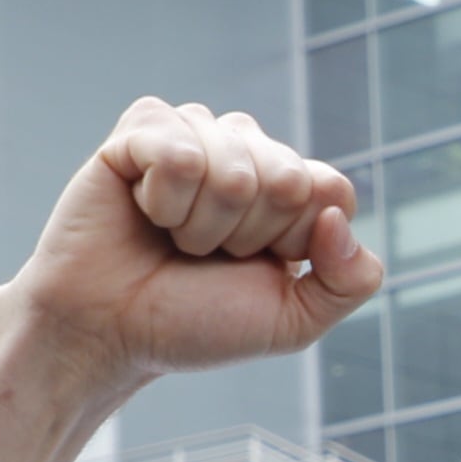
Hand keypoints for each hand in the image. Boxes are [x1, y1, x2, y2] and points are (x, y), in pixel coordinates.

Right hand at [0, 100, 383, 461]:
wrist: (109, 333)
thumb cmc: (194, 323)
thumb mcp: (293, 321)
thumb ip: (351, 281)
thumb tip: (338, 217)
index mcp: (292, 190)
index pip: (332, 189)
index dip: (296, 241)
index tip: (256, 266)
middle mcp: (249, 152)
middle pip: (287, 177)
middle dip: (247, 235)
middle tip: (205, 256)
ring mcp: (197, 134)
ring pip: (233, 167)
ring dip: (202, 224)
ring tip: (172, 238)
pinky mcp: (143, 128)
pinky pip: (178, 153)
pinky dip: (163, 201)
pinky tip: (143, 210)